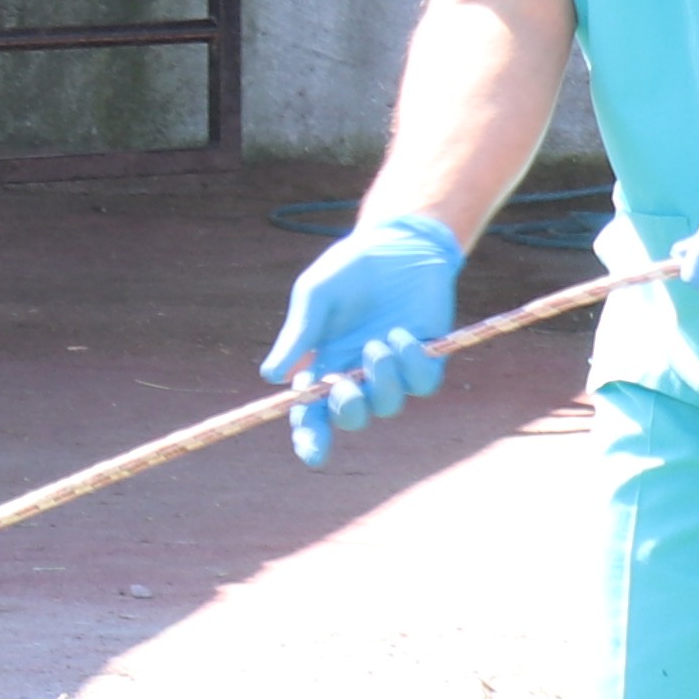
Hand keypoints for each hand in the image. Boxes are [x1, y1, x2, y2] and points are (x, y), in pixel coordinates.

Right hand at [262, 214, 464, 461]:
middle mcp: (356, 374)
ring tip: (379, 342)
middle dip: (348, 409)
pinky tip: (402, 334)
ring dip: (382, 380)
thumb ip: (298, 335)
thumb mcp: (315, 295)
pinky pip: (422, 384)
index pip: (312, 415)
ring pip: (389, 405)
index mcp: (322, 364)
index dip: (311, 439)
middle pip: (352, 418)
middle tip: (344, 383)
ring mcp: (393, 369)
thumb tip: (271, 377)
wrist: (398, 243)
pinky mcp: (426, 358)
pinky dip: (411, 365)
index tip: (315, 455)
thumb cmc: (349, 269)